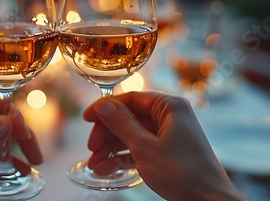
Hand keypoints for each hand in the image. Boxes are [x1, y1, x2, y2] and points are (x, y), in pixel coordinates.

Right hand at [83, 91, 244, 200]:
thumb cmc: (182, 172)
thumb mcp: (145, 147)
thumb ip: (121, 124)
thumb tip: (103, 105)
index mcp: (169, 107)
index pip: (130, 99)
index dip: (105, 108)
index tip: (86, 119)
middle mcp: (169, 117)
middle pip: (128, 118)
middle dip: (107, 135)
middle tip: (91, 149)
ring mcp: (168, 135)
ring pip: (131, 136)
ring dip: (111, 150)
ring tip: (95, 166)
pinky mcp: (166, 152)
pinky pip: (139, 149)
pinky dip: (123, 159)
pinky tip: (106, 170)